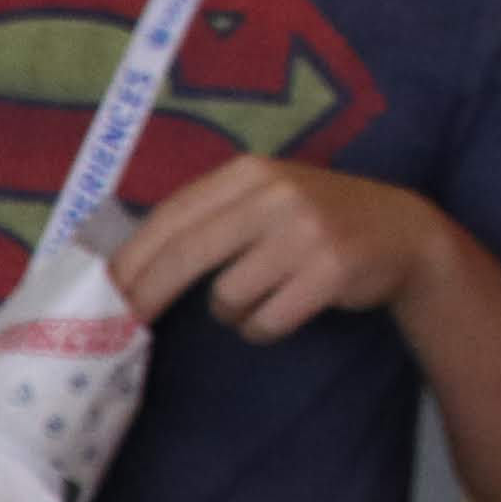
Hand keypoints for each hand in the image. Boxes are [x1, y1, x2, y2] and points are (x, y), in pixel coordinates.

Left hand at [108, 159, 440, 343]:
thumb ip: (206, 218)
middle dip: (145, 297)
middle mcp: (275, 194)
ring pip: (225, 297)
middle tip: (120, 328)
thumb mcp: (262, 200)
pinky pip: (263, 320)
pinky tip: (286, 310)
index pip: (170, 218)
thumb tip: (123, 267)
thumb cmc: (312, 223)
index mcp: (248, 172)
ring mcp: (305, 230)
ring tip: (260, 297)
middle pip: (184, 256)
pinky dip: (262, 328)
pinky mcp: (329, 269)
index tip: (97, 295)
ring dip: (230, 313)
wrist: (402, 232)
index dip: (128, 261)